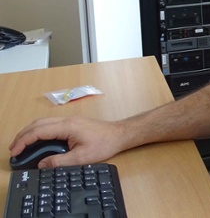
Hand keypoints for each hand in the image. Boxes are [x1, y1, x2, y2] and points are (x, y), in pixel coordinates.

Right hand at [9, 117, 125, 167]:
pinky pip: (50, 124)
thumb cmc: (104, 144)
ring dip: (30, 132)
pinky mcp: (73, 123)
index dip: (24, 141)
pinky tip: (37, 140)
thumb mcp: (82, 157)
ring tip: (21, 145)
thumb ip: (60, 162)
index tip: (15, 152)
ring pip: (43, 122)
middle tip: (13, 149)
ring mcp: (70, 120)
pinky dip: (39, 131)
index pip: (39, 131)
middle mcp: (67, 120)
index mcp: (67, 126)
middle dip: (22, 135)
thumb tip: (42, 164)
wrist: (120, 134)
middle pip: (38, 123)